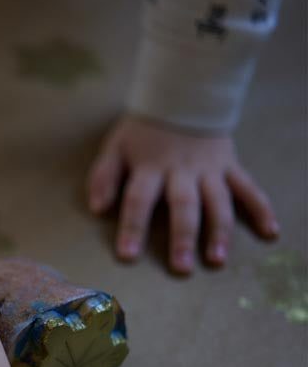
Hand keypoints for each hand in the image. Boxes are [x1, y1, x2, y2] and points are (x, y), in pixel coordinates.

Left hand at [87, 115, 278, 273]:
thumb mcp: (115, 147)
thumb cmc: (143, 132)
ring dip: (219, 231)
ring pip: (218, 201)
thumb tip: (97, 208)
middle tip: (181, 268)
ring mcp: (210, 169)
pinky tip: (270, 231)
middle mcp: (182, 171)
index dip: (132, 228)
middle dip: (183, 237)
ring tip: (217, 259)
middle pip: (183, 206)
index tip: (128, 255)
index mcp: (150, 168)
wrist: (183, 97)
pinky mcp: (230, 167)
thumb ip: (104, 177)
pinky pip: (248, 188)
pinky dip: (261, 209)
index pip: (138, 200)